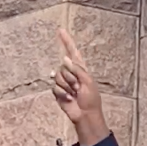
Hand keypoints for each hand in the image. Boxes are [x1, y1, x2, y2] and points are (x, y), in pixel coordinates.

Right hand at [51, 29, 107, 145]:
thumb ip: (77, 69)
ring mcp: (64, 82)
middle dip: (71, 77)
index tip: (60, 30)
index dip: (67, 42)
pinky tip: (69, 98)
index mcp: (81, 69)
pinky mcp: (58, 91)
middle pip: (64, 66)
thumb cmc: (91, 99)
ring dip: (67, 86)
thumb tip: (65, 59)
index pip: (72, 52)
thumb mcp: (88, 81)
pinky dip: (63, 93)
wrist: (85, 114)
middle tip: (78, 88)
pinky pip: (55, 87)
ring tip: (75, 93)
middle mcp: (71, 73)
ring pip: (58, 76)